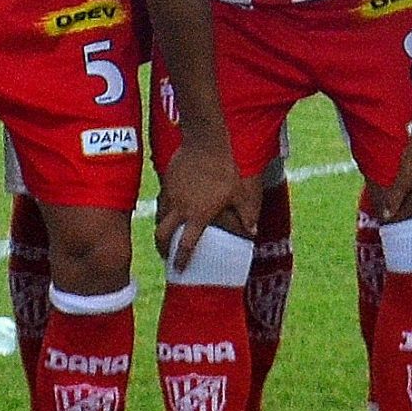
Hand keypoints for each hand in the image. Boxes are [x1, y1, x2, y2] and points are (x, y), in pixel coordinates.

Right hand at [155, 132, 259, 269]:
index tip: (178, 269)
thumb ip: (247, 213)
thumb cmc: (225, 168)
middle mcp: (180, 208)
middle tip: (165, 255)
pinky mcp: (167, 181)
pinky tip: (166, 209)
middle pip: (163, 234)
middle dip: (162, 248)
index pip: (186, 244)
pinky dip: (161, 209)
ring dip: (160, 229)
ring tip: (164, 235)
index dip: (181, 259)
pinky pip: (160, 200)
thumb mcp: (240, 192)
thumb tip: (253, 231)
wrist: (205, 142)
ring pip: (158, 217)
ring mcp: (171, 194)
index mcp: (198, 215)